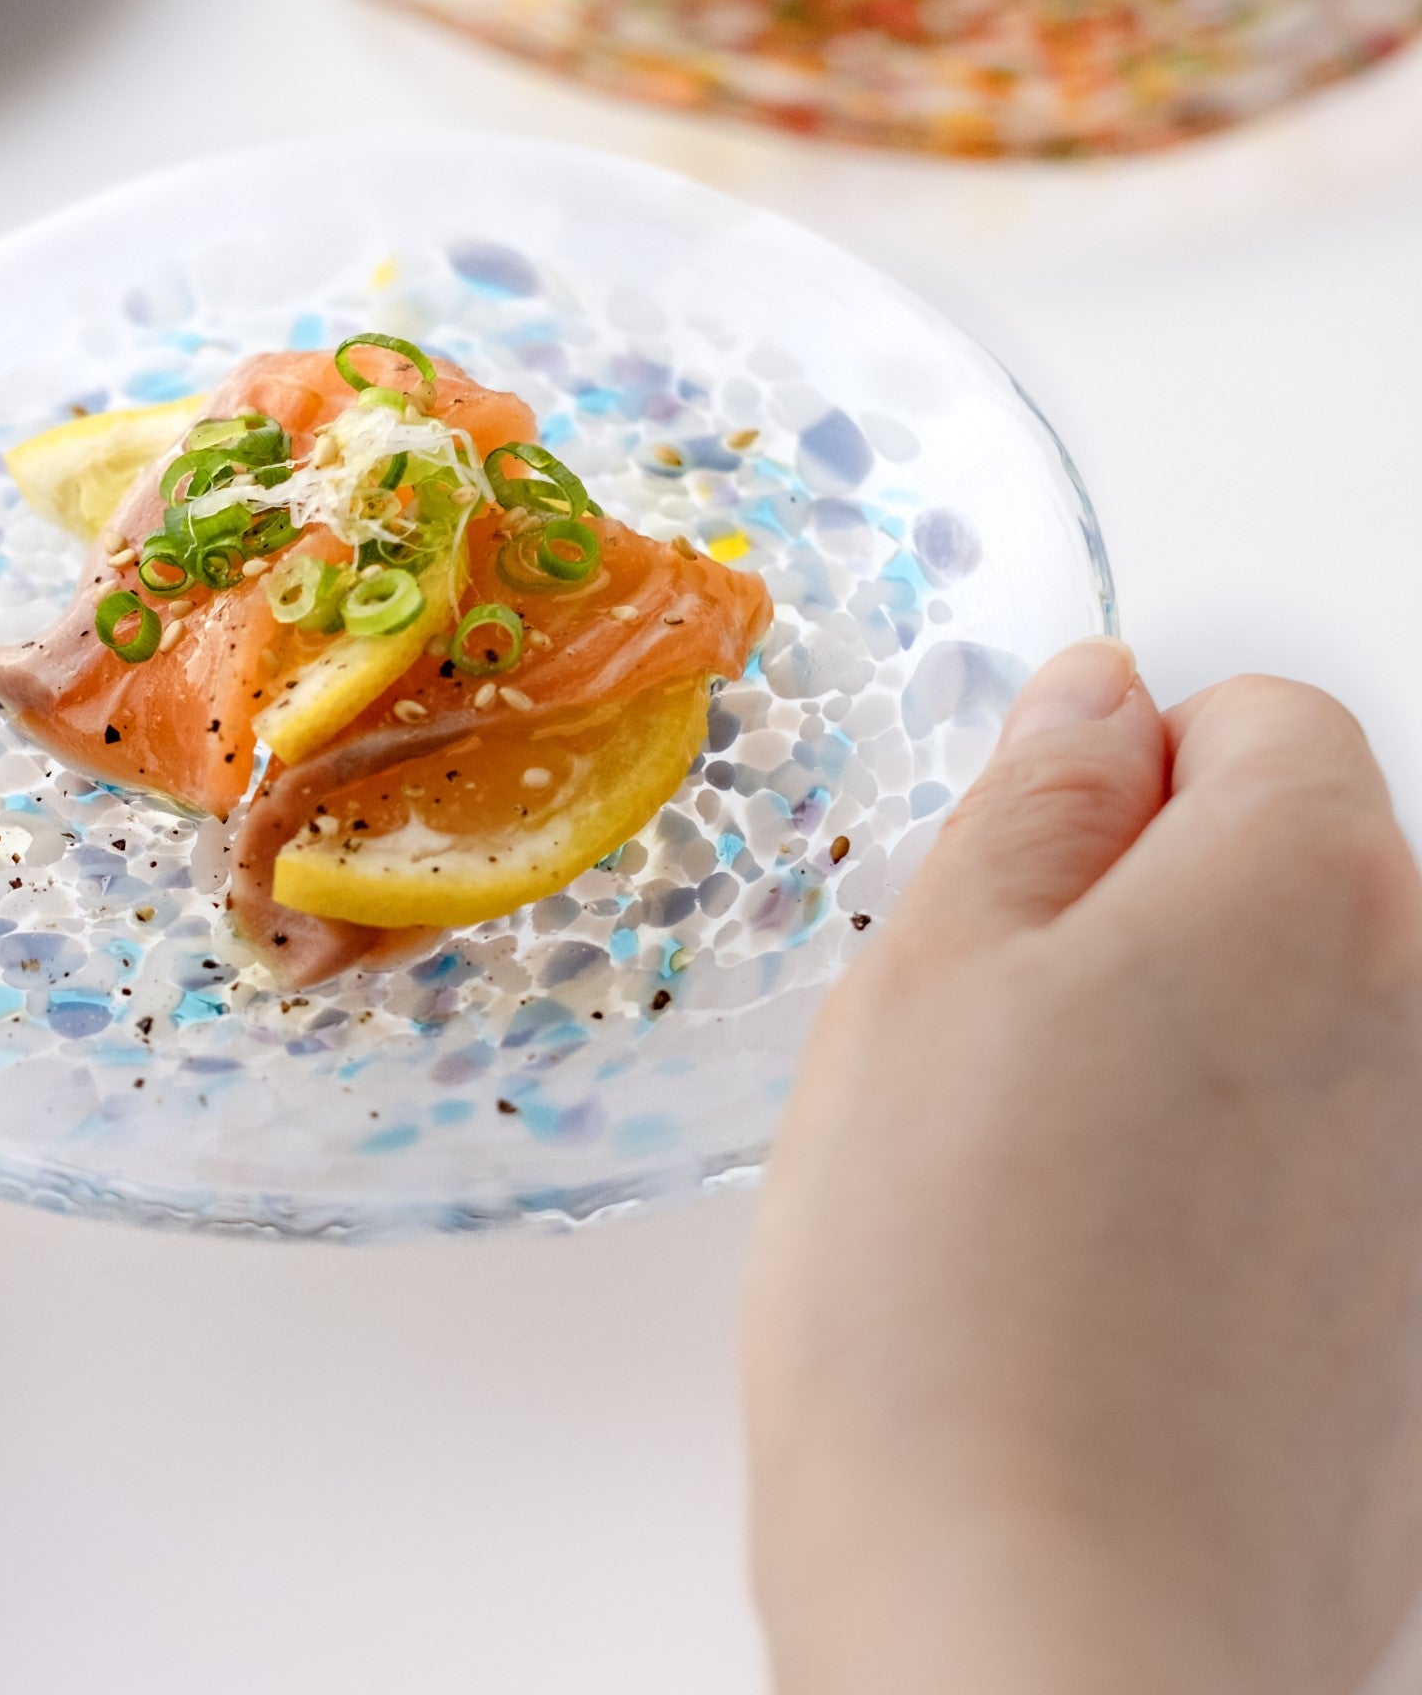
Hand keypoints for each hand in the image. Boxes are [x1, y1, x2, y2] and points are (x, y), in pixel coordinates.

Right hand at [744, 644, 1421, 1694]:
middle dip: (1149, 913)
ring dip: (1174, 1060)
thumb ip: (1033, 795)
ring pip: (1296, 1035)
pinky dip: (1219, 1193)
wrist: (1042, 1634)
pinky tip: (1101, 1289)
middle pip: (1296, 875)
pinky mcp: (1412, 1326)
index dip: (1115, 780)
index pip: (1256, 719)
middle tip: (997, 1046)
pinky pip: (1315, 1182)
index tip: (1019, 885)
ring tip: (1033, 1186)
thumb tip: (1095, 700)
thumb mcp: (927, 971)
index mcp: (1313, 895)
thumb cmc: (949, 1299)